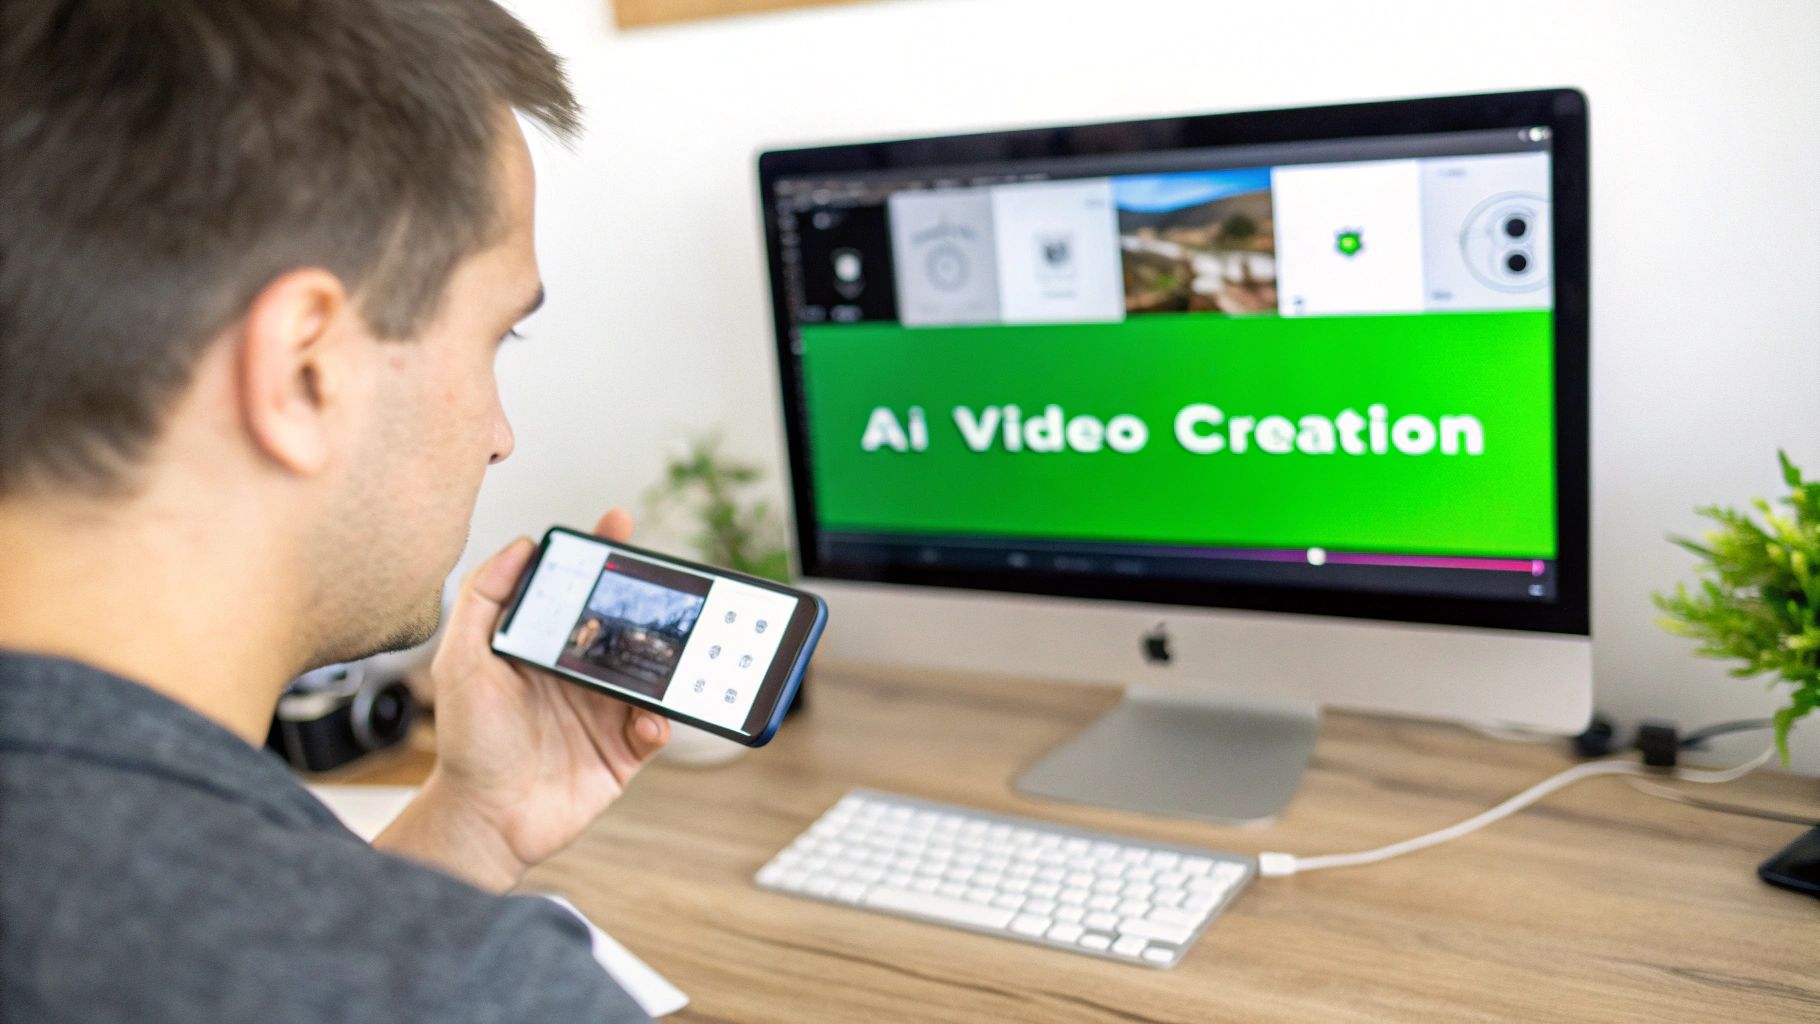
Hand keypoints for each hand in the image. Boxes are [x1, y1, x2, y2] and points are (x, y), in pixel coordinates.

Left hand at [374, 509, 671, 890]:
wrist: (485, 820)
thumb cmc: (467, 745)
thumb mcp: (461, 662)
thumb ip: (483, 599)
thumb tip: (521, 547)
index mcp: (545, 648)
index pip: (578, 590)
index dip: (601, 556)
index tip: (618, 525)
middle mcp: (579, 675)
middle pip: (624, 624)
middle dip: (649, 600)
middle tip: (668, 582)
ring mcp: (604, 712)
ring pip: (650, 673)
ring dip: (665, 661)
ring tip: (669, 651)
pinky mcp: (623, 752)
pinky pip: (656, 727)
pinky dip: (661, 721)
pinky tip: (647, 719)